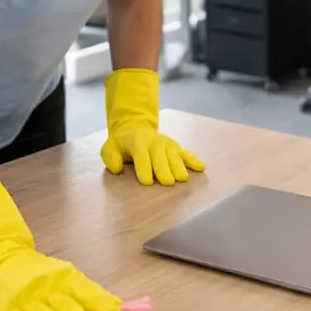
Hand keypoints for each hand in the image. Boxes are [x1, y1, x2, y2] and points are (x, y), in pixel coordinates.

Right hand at [0, 171, 128, 310]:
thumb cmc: (42, 274)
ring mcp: (27, 298)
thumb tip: (118, 308)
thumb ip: (90, 293)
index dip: (106, 310)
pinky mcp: (6, 308)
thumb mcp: (68, 276)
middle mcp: (49, 287)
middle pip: (69, 306)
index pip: (90, 294)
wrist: (2, 257)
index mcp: (68, 278)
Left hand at [101, 68, 204, 185]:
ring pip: (174, 155)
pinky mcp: (175, 147)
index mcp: (137, 142)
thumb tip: (117, 168)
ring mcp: (167, 144)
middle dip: (164, 169)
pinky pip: (186, 153)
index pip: (141, 155)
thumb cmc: (122, 143)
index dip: (144, 168)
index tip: (147, 182)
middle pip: (160, 156)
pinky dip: (193, 160)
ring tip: (182, 179)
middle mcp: (155, 142)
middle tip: (168, 183)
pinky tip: (201, 168)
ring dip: (179, 166)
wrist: (135, 127)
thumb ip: (110, 157)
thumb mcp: (109, 148)